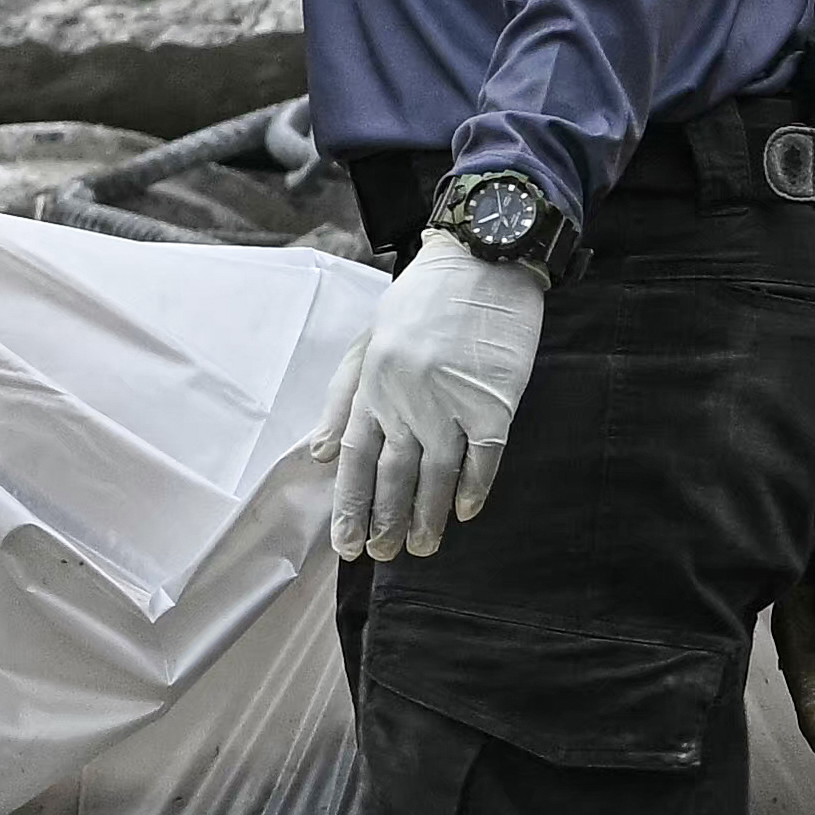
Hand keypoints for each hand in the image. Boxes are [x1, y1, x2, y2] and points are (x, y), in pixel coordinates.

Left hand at [330, 222, 550, 564]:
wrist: (484, 259)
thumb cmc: (423, 300)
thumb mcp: (371, 339)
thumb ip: (343, 397)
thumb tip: (320, 453)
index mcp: (374, 383)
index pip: (357, 458)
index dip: (351, 505)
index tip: (347, 544)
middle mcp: (407, 398)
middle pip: (393, 474)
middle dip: (384, 520)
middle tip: (383, 555)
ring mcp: (452, 401)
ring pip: (435, 474)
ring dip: (426, 516)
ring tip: (420, 547)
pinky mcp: (494, 402)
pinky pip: (483, 458)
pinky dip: (473, 488)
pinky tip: (464, 512)